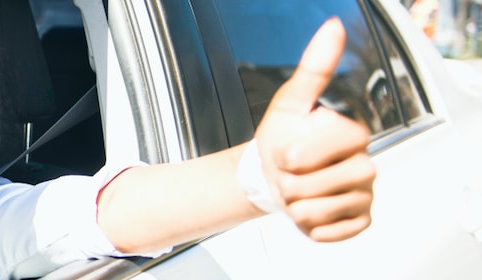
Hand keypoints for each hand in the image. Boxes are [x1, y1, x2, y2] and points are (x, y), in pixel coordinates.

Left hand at [254, 18, 375, 241]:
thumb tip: (331, 28)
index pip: (332, 145)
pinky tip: (309, 209)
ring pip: (318, 209)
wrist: (270, 176)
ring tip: (297, 190)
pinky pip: (327, 232)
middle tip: (290, 173)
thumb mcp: (291, 101)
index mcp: (354, 136)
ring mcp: (364, 197)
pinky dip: (307, 224)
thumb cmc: (282, 139)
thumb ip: (313, 67)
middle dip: (289, 181)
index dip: (298, 152)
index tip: (287, 151)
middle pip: (319, 183)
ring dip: (293, 203)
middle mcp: (366, 166)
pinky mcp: (357, 224)